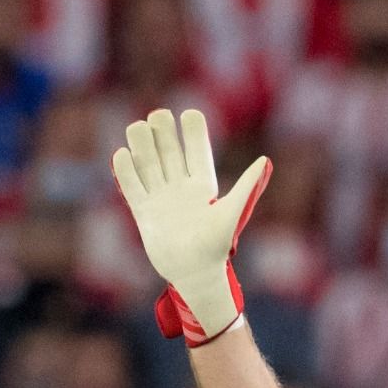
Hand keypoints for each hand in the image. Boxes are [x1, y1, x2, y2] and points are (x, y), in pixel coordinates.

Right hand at [110, 109, 270, 344]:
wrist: (194, 274)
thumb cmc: (216, 246)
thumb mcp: (232, 212)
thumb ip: (247, 186)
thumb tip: (266, 160)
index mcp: (203, 186)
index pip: (197, 151)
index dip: (193, 132)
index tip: (189, 112)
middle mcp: (180, 188)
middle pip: (169, 152)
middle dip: (163, 133)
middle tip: (158, 115)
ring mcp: (161, 199)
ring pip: (148, 165)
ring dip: (142, 146)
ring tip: (137, 127)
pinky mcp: (143, 212)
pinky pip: (132, 187)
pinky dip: (126, 171)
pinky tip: (122, 154)